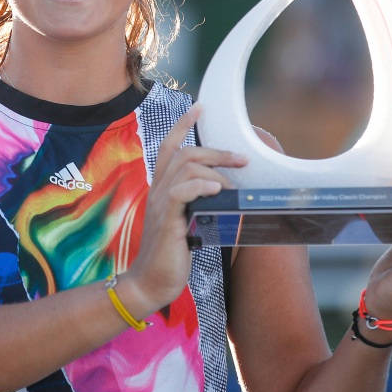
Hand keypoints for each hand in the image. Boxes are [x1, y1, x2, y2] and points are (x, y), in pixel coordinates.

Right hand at [125, 104, 246, 313]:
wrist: (149, 283)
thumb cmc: (170, 257)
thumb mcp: (186, 224)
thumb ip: (198, 206)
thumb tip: (226, 195)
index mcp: (161, 189)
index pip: (169, 148)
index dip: (182, 126)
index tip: (199, 108)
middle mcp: (158, 190)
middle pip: (183, 153)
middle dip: (215, 150)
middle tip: (241, 159)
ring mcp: (160, 204)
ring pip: (185, 167)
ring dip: (215, 170)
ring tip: (233, 186)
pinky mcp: (166, 220)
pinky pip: (181, 192)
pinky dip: (201, 186)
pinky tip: (218, 191)